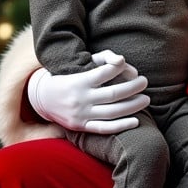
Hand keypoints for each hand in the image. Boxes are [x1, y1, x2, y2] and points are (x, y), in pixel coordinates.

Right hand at [28, 51, 148, 132]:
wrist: (42, 98)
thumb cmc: (67, 78)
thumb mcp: (79, 64)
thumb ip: (102, 59)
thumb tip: (121, 60)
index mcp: (79, 80)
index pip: (105, 73)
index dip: (121, 69)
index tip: (133, 68)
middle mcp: (80, 98)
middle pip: (113, 94)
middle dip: (133, 88)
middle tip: (145, 82)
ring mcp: (81, 114)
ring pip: (112, 112)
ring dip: (133, 106)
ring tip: (146, 99)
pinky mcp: (81, 127)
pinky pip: (104, 128)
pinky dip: (121, 126)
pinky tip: (136, 121)